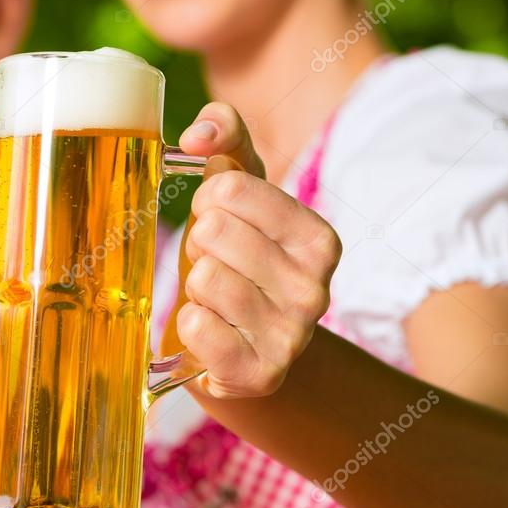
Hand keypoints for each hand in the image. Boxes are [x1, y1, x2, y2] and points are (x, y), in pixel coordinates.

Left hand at [165, 103, 340, 398]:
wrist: (241, 345)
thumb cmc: (236, 257)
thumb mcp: (237, 190)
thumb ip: (225, 136)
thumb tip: (197, 134)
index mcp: (318, 238)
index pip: (231, 189)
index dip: (209, 202)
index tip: (222, 222)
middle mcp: (316, 288)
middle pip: (214, 231)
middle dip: (200, 244)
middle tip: (215, 263)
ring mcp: (292, 336)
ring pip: (204, 279)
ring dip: (195, 286)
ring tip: (214, 298)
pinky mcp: (260, 373)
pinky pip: (196, 327)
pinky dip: (189, 324)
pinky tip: (210, 329)